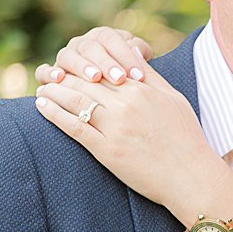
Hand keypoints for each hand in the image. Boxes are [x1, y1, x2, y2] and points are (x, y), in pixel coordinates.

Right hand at [34, 26, 153, 86]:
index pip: (111, 39)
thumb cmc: (128, 82)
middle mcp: (81, 44)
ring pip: (68, 56)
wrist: (112, 99)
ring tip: (95, 77)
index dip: (125, 54)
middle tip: (120, 78)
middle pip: (90, 46)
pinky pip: (43, 71)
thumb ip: (140, 56)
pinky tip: (59, 79)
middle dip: (106, 62)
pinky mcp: (49, 74)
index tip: (139, 75)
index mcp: (102, 37)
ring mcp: (64, 58)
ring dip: (81, 66)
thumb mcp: (138, 68)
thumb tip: (140, 52)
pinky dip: (48, 73)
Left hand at [34, 64, 212, 216]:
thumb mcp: (173, 98)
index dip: (83, 63)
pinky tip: (42, 106)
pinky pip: (75, 127)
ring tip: (41, 86)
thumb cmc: (186, 138)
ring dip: (54, 90)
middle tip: (47, 71)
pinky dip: (55, 114)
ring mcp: (116, 127)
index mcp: (142, 89)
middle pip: (86, 81)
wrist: (190, 176)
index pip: (104, 68)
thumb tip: (133, 54)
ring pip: (76, 100)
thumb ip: (151, 76)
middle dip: (63, 74)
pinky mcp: (107, 151)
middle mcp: (127, 104)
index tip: (69, 62)